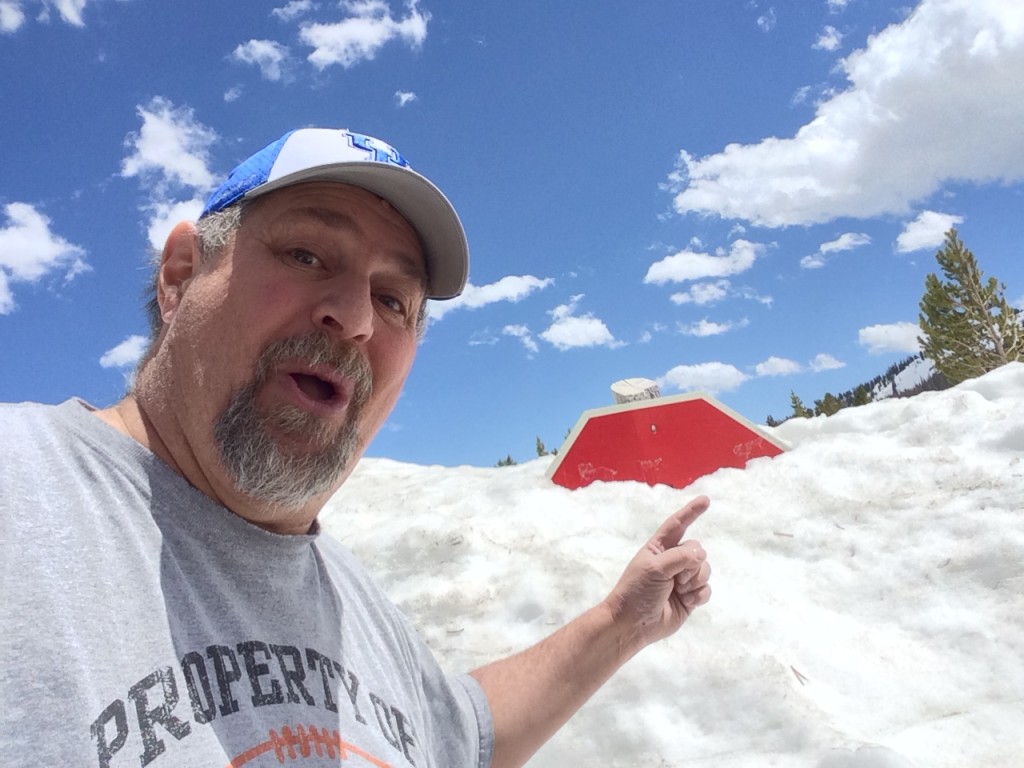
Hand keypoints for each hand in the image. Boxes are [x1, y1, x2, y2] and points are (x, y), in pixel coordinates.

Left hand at [603, 495, 711, 648]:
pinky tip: (686, 602)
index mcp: (659, 548)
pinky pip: (706, 589)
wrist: (633, 624)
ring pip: (704, 570)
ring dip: (695, 581)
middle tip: (676, 579)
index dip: (691, 512)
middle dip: (692, 565)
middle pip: (698, 550)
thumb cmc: (637, 592)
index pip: (677, 525)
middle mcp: (672, 560)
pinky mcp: (690, 597)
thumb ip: (681, 557)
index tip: (705, 500)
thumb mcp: (655, 568)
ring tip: (679, 591)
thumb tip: (702, 555)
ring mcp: (682, 579)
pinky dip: (699, 595)